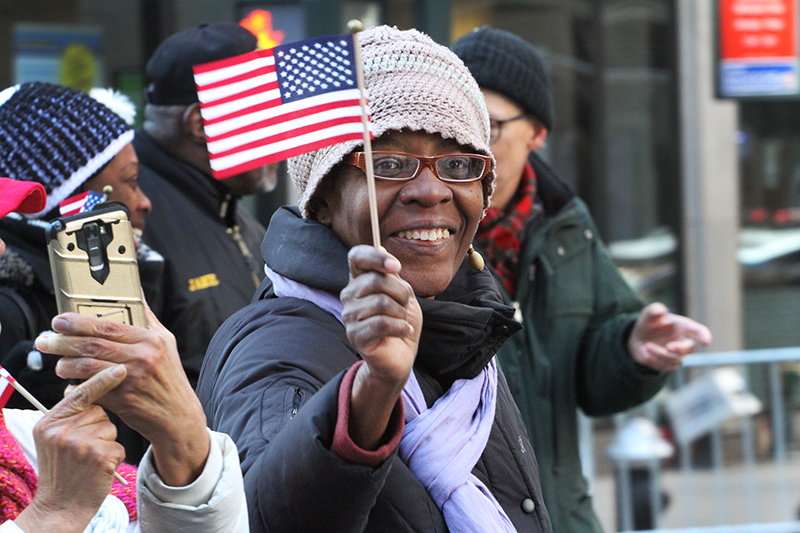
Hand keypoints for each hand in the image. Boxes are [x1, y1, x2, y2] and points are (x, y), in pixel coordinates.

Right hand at [15, 365, 126, 532]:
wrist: (60, 506)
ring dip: (107, 442)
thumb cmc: (62, 470)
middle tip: (84, 449)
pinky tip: (99, 469)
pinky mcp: (99, 456)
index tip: (121, 367)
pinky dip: (114, 457)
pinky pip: (119, 445)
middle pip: (99, 411)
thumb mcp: (54, 439)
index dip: (102, 379)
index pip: (81, 392)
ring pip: (111, 427)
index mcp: (50, 422)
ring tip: (89, 460)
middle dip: (99, 426)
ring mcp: (81, 444)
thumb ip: (68, 415)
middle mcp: (62, 431)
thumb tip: (91, 385)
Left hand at [35, 303, 209, 486]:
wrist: (178, 416)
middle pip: (92, 344)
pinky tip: (69, 386)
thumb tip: (136, 293)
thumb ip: (148, 318)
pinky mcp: (123, 401)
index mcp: (151, 340)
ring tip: (57, 364)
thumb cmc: (169, 376)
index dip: (78, 322)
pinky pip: (90, 391)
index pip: (108, 326)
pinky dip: (75, 389)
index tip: (59, 321)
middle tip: (45, 340)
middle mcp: (142, 357)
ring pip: (87, 367)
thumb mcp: (166, 343)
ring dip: (65, 365)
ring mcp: (132, 379)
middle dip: (62, 342)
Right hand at [340, 245, 421, 448]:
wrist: (400, 356)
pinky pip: (381, 323)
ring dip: (400, 313)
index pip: (357, 257)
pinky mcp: (354, 335)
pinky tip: (403, 331)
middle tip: (405, 306)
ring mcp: (349, 316)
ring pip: (381, 302)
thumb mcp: (404, 294)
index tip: (396, 266)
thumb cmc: (401, 322)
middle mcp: (350, 295)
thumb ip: (393, 275)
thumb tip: (381, 248)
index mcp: (360, 280)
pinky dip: (400, 327)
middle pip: (376, 280)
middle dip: (401, 292)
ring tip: (401, 321)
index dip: (375, 257)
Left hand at [627, 302, 711, 371]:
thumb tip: (660, 311)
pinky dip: (651, 359)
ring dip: (659, 353)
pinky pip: (663, 366)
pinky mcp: (668, 365)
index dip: (703, 335)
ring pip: (675, 360)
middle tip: (668, 347)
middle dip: (680, 349)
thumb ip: (654, 310)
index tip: (705, 342)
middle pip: (690, 348)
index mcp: (683, 327)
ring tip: (645, 346)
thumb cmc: (649, 323)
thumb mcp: (649, 314)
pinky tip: (643, 351)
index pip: (698, 331)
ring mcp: (677, 355)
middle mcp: (683, 341)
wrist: (637, 338)